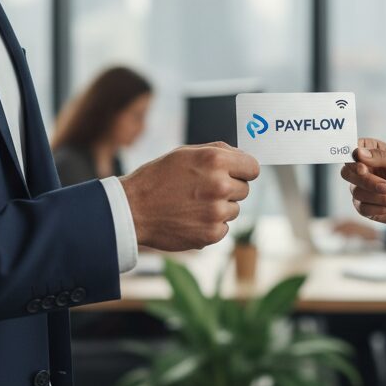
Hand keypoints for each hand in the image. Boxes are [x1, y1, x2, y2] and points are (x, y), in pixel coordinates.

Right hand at [120, 142, 259, 251]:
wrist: (133, 210)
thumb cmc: (158, 178)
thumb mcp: (186, 153)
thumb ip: (219, 151)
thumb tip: (244, 157)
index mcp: (215, 161)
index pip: (253, 167)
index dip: (244, 171)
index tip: (236, 174)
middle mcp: (219, 185)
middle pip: (245, 189)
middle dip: (229, 189)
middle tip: (203, 190)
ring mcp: (216, 212)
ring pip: (234, 209)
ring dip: (219, 208)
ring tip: (192, 204)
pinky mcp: (211, 234)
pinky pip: (224, 228)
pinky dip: (211, 225)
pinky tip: (190, 218)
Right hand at [340, 138, 385, 266]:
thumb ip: (381, 156)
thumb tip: (357, 153)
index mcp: (372, 151)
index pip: (351, 150)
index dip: (352, 159)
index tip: (363, 168)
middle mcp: (364, 169)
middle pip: (348, 173)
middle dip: (367, 182)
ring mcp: (363, 189)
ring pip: (357, 192)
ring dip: (381, 197)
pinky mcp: (366, 207)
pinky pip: (363, 208)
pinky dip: (381, 208)